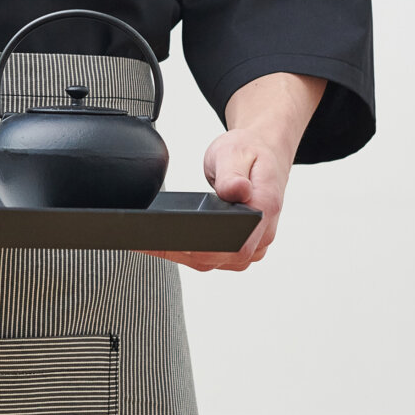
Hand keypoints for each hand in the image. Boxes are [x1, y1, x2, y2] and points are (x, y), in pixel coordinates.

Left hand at [145, 127, 287, 270]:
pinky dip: (185, 252)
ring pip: (212, 262)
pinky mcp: (238, 247)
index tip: (173, 241)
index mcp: (265, 209)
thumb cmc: (248, 152)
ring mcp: (252, 245)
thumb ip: (233, 174)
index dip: (203, 249)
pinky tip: (163, 242)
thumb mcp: (234, 153)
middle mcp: (262, 234)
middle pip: (219, 258)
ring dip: (180, 254)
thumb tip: (237, 191)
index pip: (236, 244)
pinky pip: (211, 258)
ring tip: (149, 241)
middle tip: (148, 239)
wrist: (261, 153)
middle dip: (181, 251)